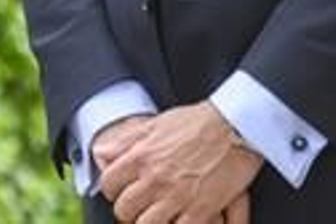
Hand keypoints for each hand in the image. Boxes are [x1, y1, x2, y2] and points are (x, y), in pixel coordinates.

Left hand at [99, 101, 261, 223]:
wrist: (234, 125)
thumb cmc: (196, 122)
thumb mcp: (155, 125)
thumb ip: (126, 142)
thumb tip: (101, 153)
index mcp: (140, 156)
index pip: (109, 184)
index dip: (112, 191)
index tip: (121, 192)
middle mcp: (154, 178)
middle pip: (125, 210)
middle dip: (129, 211)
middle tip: (138, 209)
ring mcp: (176, 196)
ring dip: (149, 223)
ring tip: (157, 217)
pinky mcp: (200, 210)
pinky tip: (178, 221)